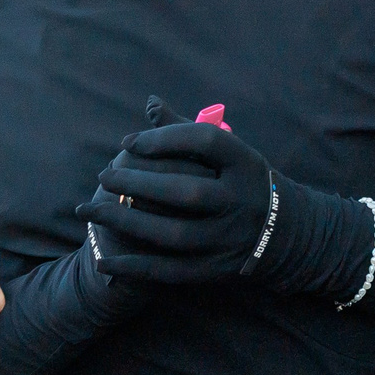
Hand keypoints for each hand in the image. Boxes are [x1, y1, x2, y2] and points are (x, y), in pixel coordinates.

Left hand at [76, 99, 276, 284]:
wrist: (284, 233)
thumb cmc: (241, 181)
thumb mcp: (228, 154)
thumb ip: (188, 130)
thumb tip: (150, 103)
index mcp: (245, 163)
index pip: (205, 141)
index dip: (163, 138)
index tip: (128, 142)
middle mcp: (241, 201)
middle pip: (186, 190)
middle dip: (138, 182)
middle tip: (104, 174)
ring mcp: (228, 239)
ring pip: (172, 233)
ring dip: (125, 221)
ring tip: (90, 209)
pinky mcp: (214, 270)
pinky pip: (169, 271)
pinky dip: (133, 268)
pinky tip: (103, 260)